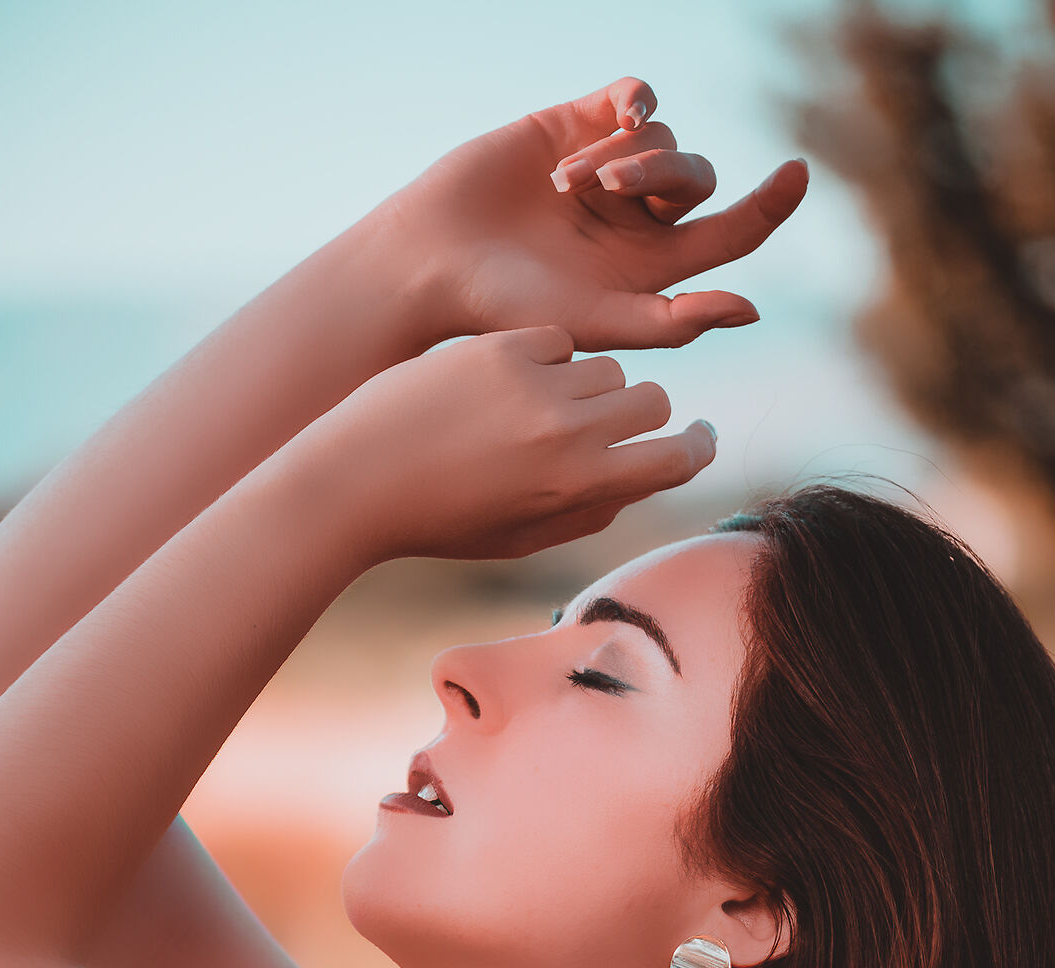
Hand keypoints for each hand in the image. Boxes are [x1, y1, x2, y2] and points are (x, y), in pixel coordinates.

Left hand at [304, 324, 717, 564]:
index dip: (696, 450)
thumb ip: (592, 509)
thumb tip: (644, 477)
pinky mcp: (503, 347)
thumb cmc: (441, 520)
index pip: (675, 459)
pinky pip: (559, 342)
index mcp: (579, 487)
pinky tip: (511, 384)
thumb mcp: (523, 537)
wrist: (356, 478)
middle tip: (624, 427)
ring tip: (550, 412)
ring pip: (605, 368)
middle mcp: (566, 432)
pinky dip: (548, 362)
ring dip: (593, 390)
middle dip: (646, 417)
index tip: (698, 442)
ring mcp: (535, 384)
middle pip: (651, 401)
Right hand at [368, 75, 808, 353]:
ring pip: (661, 140)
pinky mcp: (579, 123)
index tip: (798, 172)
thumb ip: (674, 323)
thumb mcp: (599, 324)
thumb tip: (753, 308)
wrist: (435, 262)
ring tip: (563, 184)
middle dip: (664, 176)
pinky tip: (620, 118)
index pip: (732, 233)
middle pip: (698, 179)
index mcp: (654, 270)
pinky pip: (637, 97)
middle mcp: (640, 218)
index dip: (771, 204)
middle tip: (610, 188)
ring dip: (621, 156)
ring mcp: (611, 168)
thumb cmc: (510, 309)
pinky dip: (637, 102)